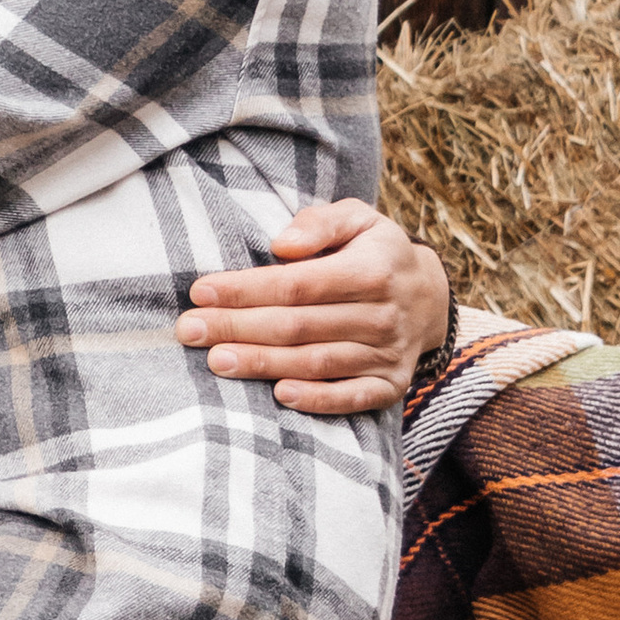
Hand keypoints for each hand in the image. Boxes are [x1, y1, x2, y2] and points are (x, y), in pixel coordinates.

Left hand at [176, 202, 452, 414]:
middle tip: (189, 331)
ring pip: (316, 362)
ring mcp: (387, 355)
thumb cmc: (375, 253)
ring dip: (264, 365)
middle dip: (238, 328)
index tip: (200, 293)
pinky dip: (317, 400)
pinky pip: (351, 398)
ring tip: (216, 361)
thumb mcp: (358, 219)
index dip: (246, 290)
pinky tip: (279, 396)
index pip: (297, 284)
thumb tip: (280, 244)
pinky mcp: (389, 386)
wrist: (430, 298)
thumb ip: (320, 223)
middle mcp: (382, 315)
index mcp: (372, 271)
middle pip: (298, 326)